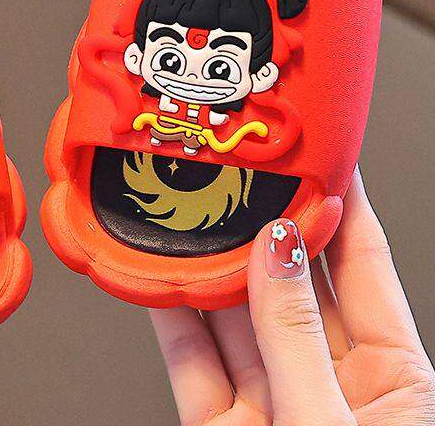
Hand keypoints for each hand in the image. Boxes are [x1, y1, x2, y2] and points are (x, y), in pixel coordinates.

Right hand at [151, 171, 434, 424]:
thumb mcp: (330, 422)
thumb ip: (294, 337)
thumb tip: (277, 251)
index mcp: (392, 380)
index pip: (364, 266)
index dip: (342, 204)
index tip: (321, 152)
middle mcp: (329, 383)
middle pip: (291, 285)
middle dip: (262, 227)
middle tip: (238, 176)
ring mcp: (272, 402)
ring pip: (235, 318)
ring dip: (208, 267)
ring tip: (188, 216)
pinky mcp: (221, 425)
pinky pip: (191, 359)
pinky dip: (172, 317)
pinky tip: (159, 277)